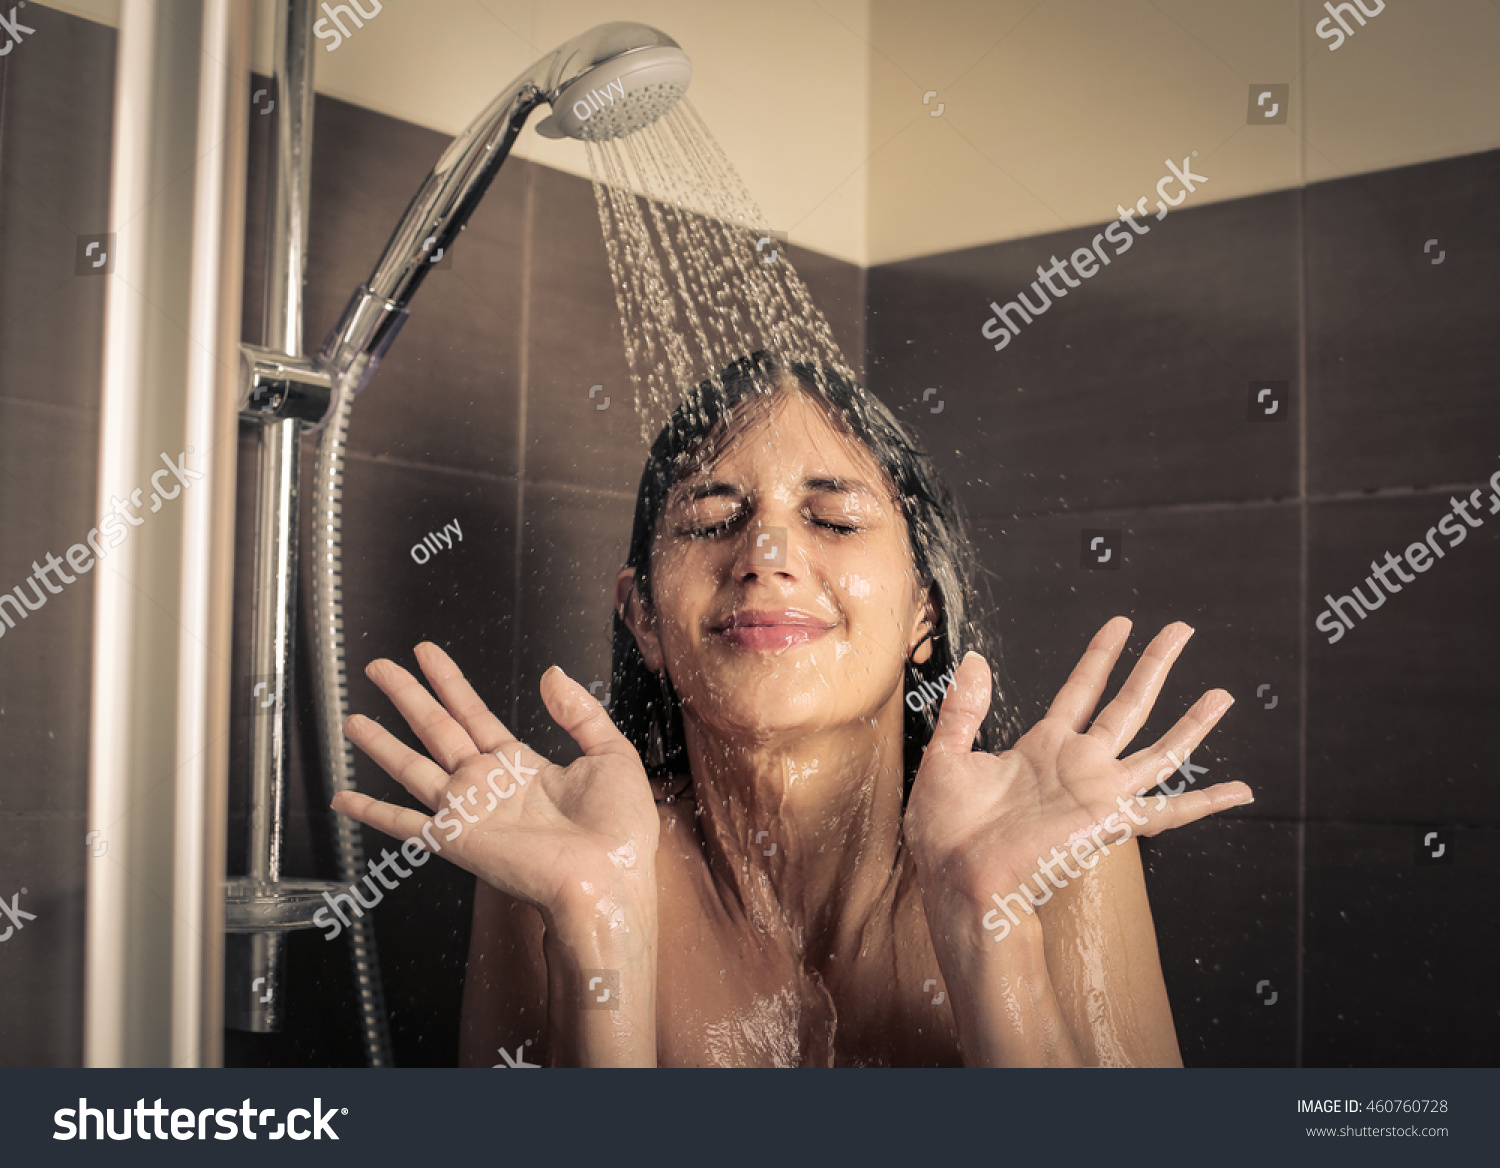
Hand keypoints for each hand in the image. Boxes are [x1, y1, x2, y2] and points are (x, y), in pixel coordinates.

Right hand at [331, 644, 659, 924]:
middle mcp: (488, 785)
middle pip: (436, 728)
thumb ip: (580, 712)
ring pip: (412, 766)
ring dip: (381, 742)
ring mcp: (468, 811)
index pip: (475, 713)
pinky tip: (344, 798)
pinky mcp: (456, 840)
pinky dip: (371, 812)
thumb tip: (552, 675)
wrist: (609, 880)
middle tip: (378, 667)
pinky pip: (404, 824)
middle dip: (407, 696)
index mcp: (523, 766)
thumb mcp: (611, 755)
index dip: (449, 683)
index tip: (426, 655)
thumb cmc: (618, 832)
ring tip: (352, 717)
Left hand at [904, 618, 1252, 931]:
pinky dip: (1206, 802)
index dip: (1101, 656)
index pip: (1081, 690)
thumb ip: (963, 710)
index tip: (1121, 625)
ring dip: (1193, 722)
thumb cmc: (946, 832)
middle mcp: (1078, 765)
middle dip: (1154, 665)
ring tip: (1223, 696)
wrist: (956, 877)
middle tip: (1181, 630)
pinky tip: (1239, 790)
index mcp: (1041, 748)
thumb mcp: (946, 757)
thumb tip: (975, 662)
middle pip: (1128, 704)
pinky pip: (1170, 811)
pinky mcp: (1110, 820)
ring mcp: (1098, 792)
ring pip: (1159, 748)